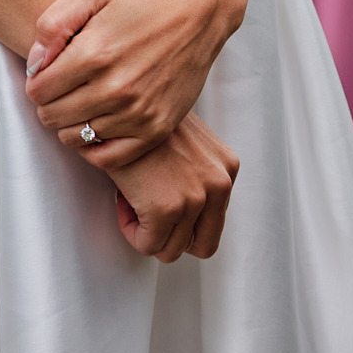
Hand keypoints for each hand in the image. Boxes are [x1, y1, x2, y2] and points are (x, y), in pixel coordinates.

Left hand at [25, 0, 237, 156]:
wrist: (195, 15)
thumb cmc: (139, 2)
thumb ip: (52, 23)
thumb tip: (34, 65)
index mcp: (95, 53)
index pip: (38, 91)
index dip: (36, 82)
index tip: (48, 74)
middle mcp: (115, 88)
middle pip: (52, 118)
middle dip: (49, 103)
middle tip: (64, 88)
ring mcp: (137, 113)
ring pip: (75, 139)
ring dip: (70, 123)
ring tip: (81, 102)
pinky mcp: (155, 130)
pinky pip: (106, 158)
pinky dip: (94, 146)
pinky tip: (97, 123)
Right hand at [108, 112, 238, 262]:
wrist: (125, 104)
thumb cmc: (149, 118)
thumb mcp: (191, 143)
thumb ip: (198, 174)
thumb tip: (187, 212)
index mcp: (228, 168)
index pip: (213, 223)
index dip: (184, 219)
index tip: (161, 197)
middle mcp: (220, 184)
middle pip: (203, 245)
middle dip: (174, 237)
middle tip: (151, 215)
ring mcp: (196, 198)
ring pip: (170, 249)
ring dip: (148, 230)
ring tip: (134, 198)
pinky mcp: (168, 208)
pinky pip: (147, 245)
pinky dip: (131, 230)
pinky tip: (124, 200)